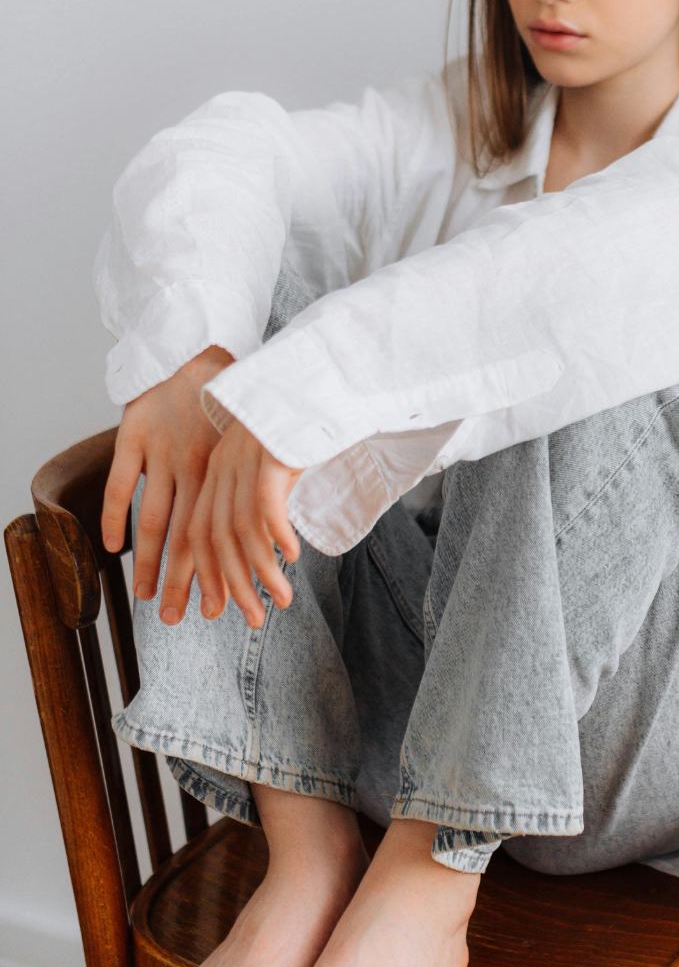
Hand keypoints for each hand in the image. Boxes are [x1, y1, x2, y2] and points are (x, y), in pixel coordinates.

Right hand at [102, 346, 234, 608]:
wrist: (198, 346)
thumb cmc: (228, 396)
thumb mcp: (252, 437)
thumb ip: (255, 476)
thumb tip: (277, 520)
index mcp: (225, 470)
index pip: (219, 533)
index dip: (218, 572)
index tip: (220, 608)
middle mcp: (196, 467)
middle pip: (187, 536)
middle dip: (183, 581)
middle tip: (178, 620)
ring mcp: (163, 452)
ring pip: (155, 518)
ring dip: (150, 561)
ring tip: (147, 597)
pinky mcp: (134, 433)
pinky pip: (121, 482)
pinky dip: (115, 515)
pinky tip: (113, 547)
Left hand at [181, 419, 302, 628]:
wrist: (315, 380)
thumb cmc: (298, 426)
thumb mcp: (269, 464)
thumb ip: (259, 499)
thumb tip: (267, 547)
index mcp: (216, 471)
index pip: (199, 534)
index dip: (206, 576)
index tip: (215, 610)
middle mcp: (223, 468)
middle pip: (214, 539)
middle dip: (230, 586)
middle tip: (252, 620)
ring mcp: (244, 461)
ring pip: (241, 531)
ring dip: (260, 572)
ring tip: (281, 601)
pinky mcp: (270, 454)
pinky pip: (265, 506)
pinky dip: (275, 536)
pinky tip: (290, 557)